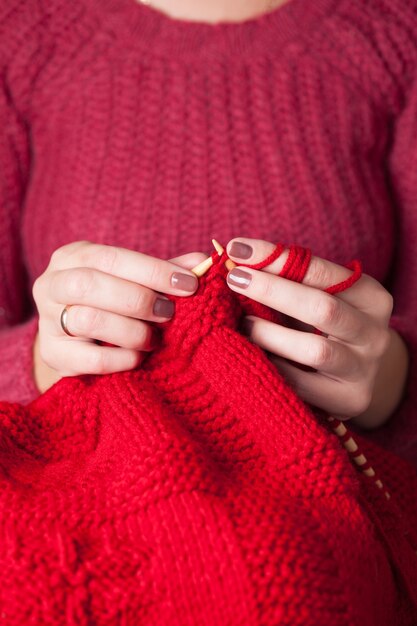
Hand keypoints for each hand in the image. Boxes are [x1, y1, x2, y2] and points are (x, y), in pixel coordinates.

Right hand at [32, 241, 207, 391]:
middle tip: (169, 312)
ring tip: (154, 338)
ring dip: (132, 331)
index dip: (153, 270)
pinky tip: (139, 356)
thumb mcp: (133, 279)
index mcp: (73, 256)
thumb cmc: (111, 300)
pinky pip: (90, 358)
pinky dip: (122, 358)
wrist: (75, 338)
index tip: (189, 283)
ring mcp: (47, 321)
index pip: (112, 256)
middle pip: (90, 284)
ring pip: (88, 320)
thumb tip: (203, 262)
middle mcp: (51, 283)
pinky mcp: (54, 355)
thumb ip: (164, 271)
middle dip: (138, 299)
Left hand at [225, 237, 408, 427]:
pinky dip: (274, 369)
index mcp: (370, 297)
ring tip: (242, 324)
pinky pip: (303, 386)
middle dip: (272, 290)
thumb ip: (286, 278)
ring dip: (271, 335)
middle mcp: (374, 332)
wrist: (361, 375)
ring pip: (316, 351)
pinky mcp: (349, 400)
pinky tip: (250, 357)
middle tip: (233, 279)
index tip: (237, 248)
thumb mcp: (318, 298)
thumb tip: (233, 256)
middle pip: (322, 308)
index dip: (276, 257)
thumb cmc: (327, 327)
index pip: (320, 270)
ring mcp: (364, 370)